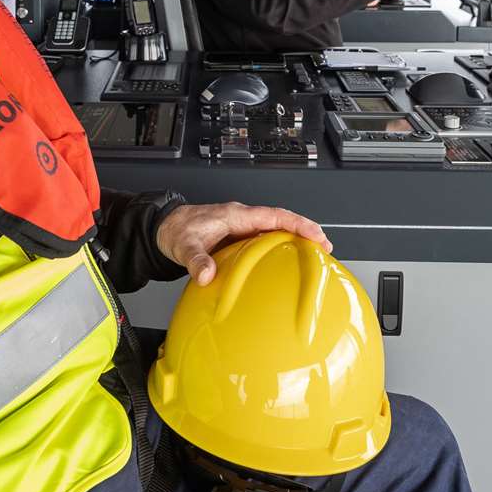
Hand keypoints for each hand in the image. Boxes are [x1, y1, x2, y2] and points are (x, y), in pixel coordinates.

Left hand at [155, 202, 332, 285]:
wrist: (165, 228)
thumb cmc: (176, 231)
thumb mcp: (184, 246)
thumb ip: (196, 261)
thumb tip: (208, 275)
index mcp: (237, 215)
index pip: (275, 216)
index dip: (298, 224)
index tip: (317, 235)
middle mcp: (243, 220)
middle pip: (282, 222)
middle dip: (306, 232)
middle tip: (326, 249)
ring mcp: (242, 229)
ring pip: (276, 231)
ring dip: (295, 241)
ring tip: (314, 256)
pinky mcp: (239, 239)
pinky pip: (266, 241)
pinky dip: (281, 249)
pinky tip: (287, 264)